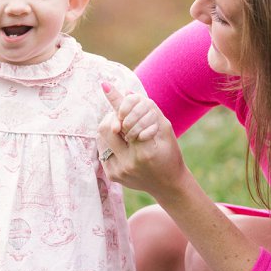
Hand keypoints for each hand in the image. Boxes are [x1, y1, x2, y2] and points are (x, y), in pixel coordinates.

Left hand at [97, 83, 188, 199]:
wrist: (168, 185)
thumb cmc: (169, 154)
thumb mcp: (164, 130)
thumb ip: (147, 110)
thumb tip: (127, 92)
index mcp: (145, 152)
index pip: (124, 122)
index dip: (117, 103)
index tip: (105, 85)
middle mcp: (128, 164)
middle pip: (107, 128)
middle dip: (114, 117)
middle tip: (122, 116)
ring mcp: (118, 171)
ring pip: (101, 137)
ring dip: (110, 127)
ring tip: (122, 128)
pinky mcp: (111, 175)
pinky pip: (102, 149)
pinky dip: (109, 140)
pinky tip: (120, 141)